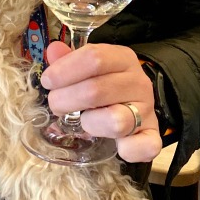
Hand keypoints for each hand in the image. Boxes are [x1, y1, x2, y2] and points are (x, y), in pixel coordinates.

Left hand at [40, 40, 162, 162]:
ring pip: (115, 121)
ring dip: (89, 123)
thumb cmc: (107, 85)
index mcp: (123, 59)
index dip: (64, 70)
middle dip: (65, 100)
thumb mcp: (91, 69)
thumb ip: (70, 60)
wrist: (138, 106)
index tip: (48, 82)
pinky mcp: (152, 137)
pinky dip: (128, 150)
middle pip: (96, 90)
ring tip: (83, 121)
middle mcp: (139, 83)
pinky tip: (116, 146)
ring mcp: (147, 111)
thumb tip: (54, 50)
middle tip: (55, 105)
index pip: (94, 57)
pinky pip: (144, 147)